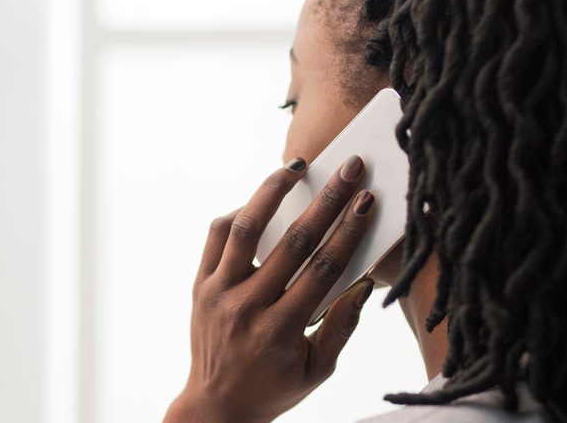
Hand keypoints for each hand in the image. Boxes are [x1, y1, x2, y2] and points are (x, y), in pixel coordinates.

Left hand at [165, 156, 375, 422]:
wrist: (215, 407)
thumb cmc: (273, 387)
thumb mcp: (317, 371)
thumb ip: (341, 327)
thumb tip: (363, 282)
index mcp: (282, 330)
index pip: (323, 269)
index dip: (348, 230)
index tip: (366, 199)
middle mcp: (248, 306)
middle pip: (293, 242)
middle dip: (327, 201)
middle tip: (348, 169)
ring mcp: (219, 292)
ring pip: (245, 229)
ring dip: (271, 192)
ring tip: (294, 168)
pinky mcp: (199, 285)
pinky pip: (216, 237)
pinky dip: (238, 214)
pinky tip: (258, 202)